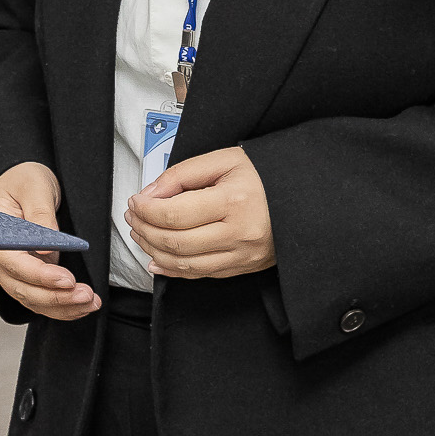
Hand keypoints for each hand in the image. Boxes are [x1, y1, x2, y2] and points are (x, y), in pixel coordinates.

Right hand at [0, 162, 98, 319]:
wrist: (23, 182)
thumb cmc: (24, 180)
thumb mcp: (35, 187)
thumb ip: (41, 214)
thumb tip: (48, 246)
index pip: (15, 263)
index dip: (41, 276)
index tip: (67, 280)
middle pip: (22, 289)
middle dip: (56, 297)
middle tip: (87, 295)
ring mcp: (8, 271)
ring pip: (32, 300)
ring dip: (62, 306)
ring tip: (91, 302)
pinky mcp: (24, 277)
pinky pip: (39, 299)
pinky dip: (60, 307)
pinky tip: (81, 305)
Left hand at [126, 146, 273, 279]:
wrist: (301, 198)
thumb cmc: (263, 176)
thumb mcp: (223, 160)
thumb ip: (182, 174)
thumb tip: (150, 194)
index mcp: (234, 201)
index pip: (175, 214)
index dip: (147, 210)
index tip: (135, 201)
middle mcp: (239, 234)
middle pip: (176, 242)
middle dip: (145, 230)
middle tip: (133, 217)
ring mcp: (242, 255)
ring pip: (185, 264)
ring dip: (154, 251)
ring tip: (141, 234)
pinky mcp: (243, 267)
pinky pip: (201, 275)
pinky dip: (173, 270)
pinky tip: (157, 260)